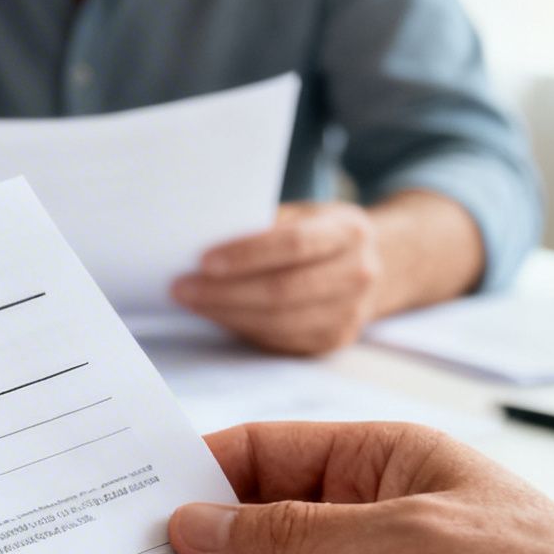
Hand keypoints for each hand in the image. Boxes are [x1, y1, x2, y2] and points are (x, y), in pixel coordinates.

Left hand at [172, 200, 380, 353]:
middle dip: (224, 291)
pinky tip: (217, 314)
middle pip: (282, 290)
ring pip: (278, 321)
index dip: (247, 255)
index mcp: (349, 232)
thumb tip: (206, 236)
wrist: (372, 265)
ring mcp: (350, 312)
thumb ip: (267, 224)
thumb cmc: (320, 234)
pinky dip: (243, 327)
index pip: (294, 245)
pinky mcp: (333, 339)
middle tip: (181, 288)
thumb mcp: (304, 214)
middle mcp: (358, 274)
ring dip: (226, 313)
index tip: (203, 261)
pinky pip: (280, 339)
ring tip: (191, 301)